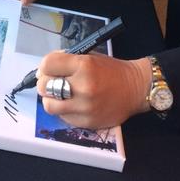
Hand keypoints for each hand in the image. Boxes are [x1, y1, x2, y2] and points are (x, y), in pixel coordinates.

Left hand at [36, 51, 151, 129]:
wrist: (135, 89)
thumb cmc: (111, 70)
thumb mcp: (90, 57)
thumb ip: (67, 62)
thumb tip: (45, 69)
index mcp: (84, 65)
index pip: (47, 64)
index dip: (46, 66)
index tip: (49, 68)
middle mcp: (82, 87)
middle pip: (44, 86)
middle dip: (46, 82)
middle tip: (53, 81)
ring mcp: (84, 108)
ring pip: (49, 105)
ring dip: (52, 99)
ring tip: (61, 94)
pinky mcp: (85, 123)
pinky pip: (62, 117)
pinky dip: (63, 110)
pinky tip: (74, 104)